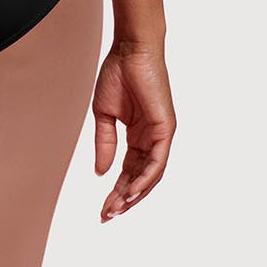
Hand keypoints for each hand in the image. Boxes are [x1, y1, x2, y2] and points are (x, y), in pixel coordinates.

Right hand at [92, 39, 175, 221]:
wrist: (130, 50)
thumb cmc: (117, 74)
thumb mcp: (104, 115)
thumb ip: (105, 143)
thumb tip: (101, 172)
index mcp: (138, 136)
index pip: (129, 171)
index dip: (117, 190)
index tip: (103, 209)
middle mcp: (152, 139)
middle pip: (140, 178)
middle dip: (124, 199)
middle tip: (107, 216)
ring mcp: (160, 135)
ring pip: (151, 175)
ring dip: (134, 194)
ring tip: (117, 209)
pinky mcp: (165, 129)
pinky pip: (158, 161)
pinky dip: (146, 178)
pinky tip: (132, 191)